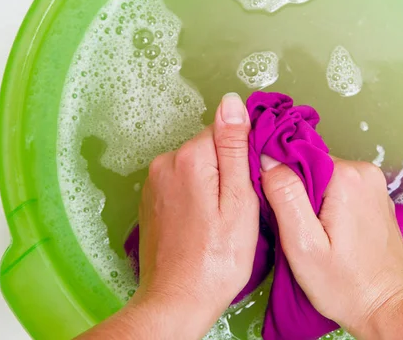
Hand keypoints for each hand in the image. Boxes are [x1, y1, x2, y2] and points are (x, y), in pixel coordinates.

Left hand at [132, 93, 259, 337]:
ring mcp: (154, 184)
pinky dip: (197, 197)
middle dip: (229, 171)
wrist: (177, 301)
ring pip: (197, 167)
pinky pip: (182, 184)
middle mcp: (164, 163)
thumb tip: (232, 102)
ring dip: (213, 185)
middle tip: (238, 209)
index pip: (226, 131)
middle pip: (210, 148)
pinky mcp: (151, 202)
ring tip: (221, 220)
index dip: (245, 157)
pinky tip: (204, 225)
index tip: (250, 186)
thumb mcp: (239, 200)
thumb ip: (235, 147)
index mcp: (189, 158)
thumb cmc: (216, 259)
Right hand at [260, 157, 402, 335]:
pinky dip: (328, 204)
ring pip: (325, 176)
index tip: (278, 208)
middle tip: (296, 227)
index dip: (281, 179)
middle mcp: (366, 173)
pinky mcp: (375, 198)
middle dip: (297, 191)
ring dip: (312, 200)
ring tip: (313, 233)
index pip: (298, 155)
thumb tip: (268, 158)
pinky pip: (341, 188)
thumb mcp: (303, 244)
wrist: (385, 307)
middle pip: (312, 165)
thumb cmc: (345, 284)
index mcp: (347, 177)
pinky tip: (329, 232)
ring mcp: (374, 185)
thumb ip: (284, 196)